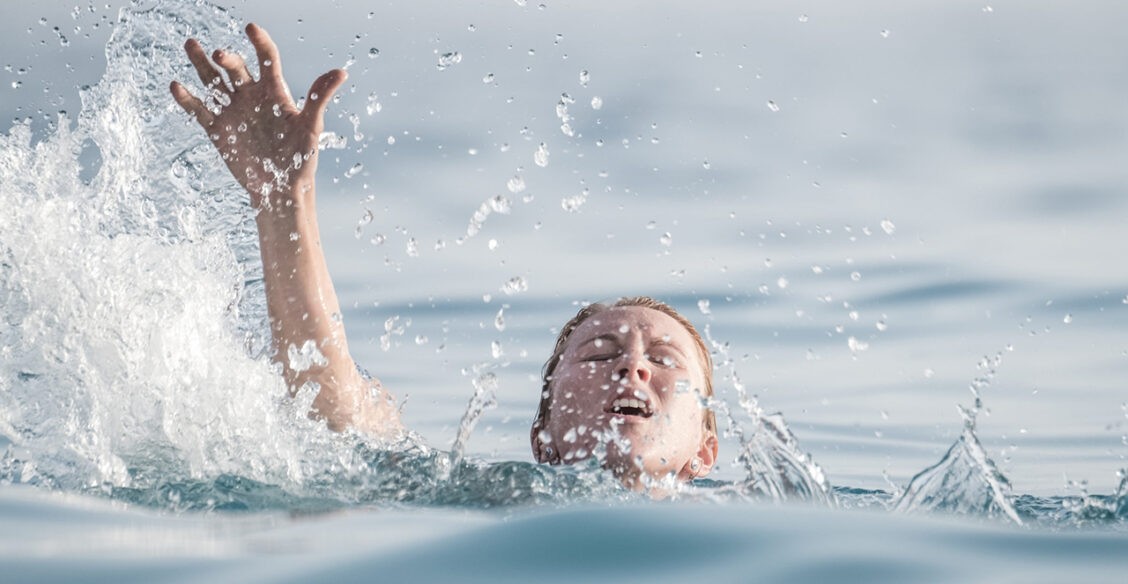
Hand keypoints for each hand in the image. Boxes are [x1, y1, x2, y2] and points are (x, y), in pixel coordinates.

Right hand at [170, 23, 345, 208]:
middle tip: (221, 54)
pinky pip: (199, 110)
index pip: (267, 59)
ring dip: (201, 64)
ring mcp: (232, 111)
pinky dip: (188, 99)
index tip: (251, 28)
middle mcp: (251, 96)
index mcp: (274, 91)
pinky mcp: (217, 129)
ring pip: (213, 81)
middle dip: (228, 59)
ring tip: (191, 45)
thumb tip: (341, 72)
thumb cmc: (301, 158)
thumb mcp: (311, 128)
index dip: (259, 42)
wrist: (281, 189)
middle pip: (235, 68)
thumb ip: (319, 98)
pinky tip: (176, 86)